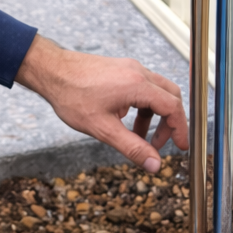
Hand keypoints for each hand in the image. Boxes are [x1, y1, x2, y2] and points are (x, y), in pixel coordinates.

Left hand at [14, 35, 189, 172]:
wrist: (50, 70)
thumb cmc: (71, 96)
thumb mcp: (102, 129)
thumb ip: (132, 147)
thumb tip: (154, 165)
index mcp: (137, 85)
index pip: (173, 107)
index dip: (181, 129)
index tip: (182, 146)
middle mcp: (138, 72)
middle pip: (171, 97)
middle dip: (170, 123)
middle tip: (161, 145)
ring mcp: (130, 68)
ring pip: (157, 92)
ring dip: (155, 116)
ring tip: (140, 137)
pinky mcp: (122, 69)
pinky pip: (143, 88)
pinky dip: (143, 106)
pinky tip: (127, 121)